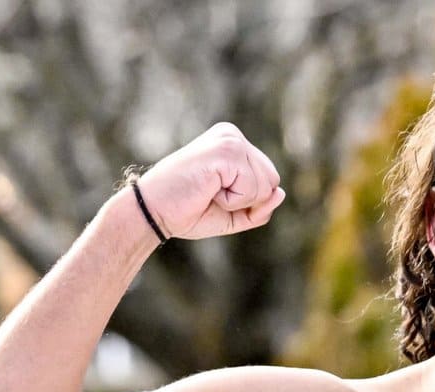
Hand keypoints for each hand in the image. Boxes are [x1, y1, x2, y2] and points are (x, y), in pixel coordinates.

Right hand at [136, 122, 285, 240]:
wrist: (153, 211)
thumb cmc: (188, 211)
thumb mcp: (234, 214)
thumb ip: (260, 206)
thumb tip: (281, 193)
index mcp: (233, 143)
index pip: (268, 178)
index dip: (250, 200)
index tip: (215, 195)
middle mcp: (232, 135)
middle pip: (271, 180)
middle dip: (247, 200)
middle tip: (211, 195)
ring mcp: (230, 140)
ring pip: (264, 186)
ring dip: (238, 201)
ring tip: (208, 191)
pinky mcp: (226, 151)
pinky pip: (251, 190)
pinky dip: (232, 201)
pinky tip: (208, 190)